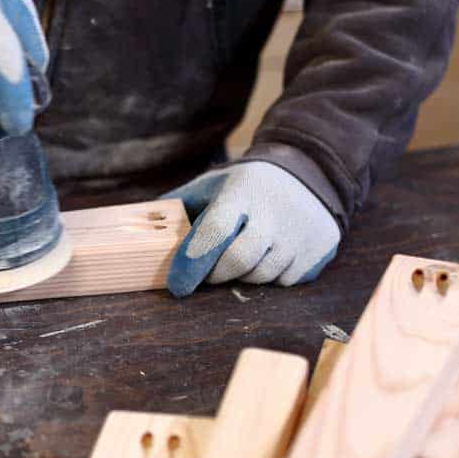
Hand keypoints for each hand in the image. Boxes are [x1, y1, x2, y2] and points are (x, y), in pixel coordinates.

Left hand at [163, 162, 340, 296]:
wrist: (308, 171)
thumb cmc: (247, 185)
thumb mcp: (214, 184)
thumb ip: (180, 204)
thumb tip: (140, 226)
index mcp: (241, 193)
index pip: (213, 232)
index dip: (192, 264)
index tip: (177, 286)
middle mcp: (274, 213)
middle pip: (238, 261)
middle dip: (215, 274)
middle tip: (208, 274)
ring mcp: (299, 233)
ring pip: (261, 276)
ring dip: (242, 276)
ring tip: (239, 258)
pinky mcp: (318, 249)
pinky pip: (285, 281)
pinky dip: (270, 277)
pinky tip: (267, 256)